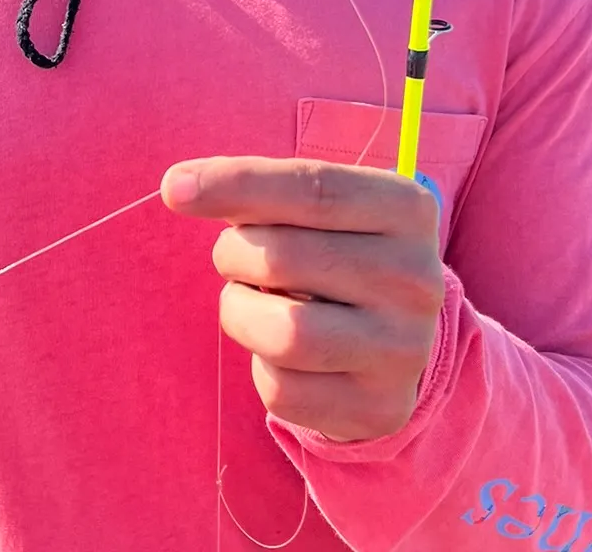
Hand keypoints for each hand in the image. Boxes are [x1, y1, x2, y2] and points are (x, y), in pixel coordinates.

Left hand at [162, 157, 443, 442]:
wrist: (393, 339)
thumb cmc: (333, 249)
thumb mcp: (315, 207)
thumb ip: (256, 189)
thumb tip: (177, 186)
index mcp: (407, 208)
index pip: (311, 187)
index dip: (236, 183)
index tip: (174, 188)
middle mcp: (417, 278)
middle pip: (283, 258)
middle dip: (234, 253)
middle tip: (239, 257)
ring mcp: (403, 349)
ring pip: (282, 333)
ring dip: (240, 311)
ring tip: (252, 301)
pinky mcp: (379, 408)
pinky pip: (282, 391)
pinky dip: (261, 366)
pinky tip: (283, 353)